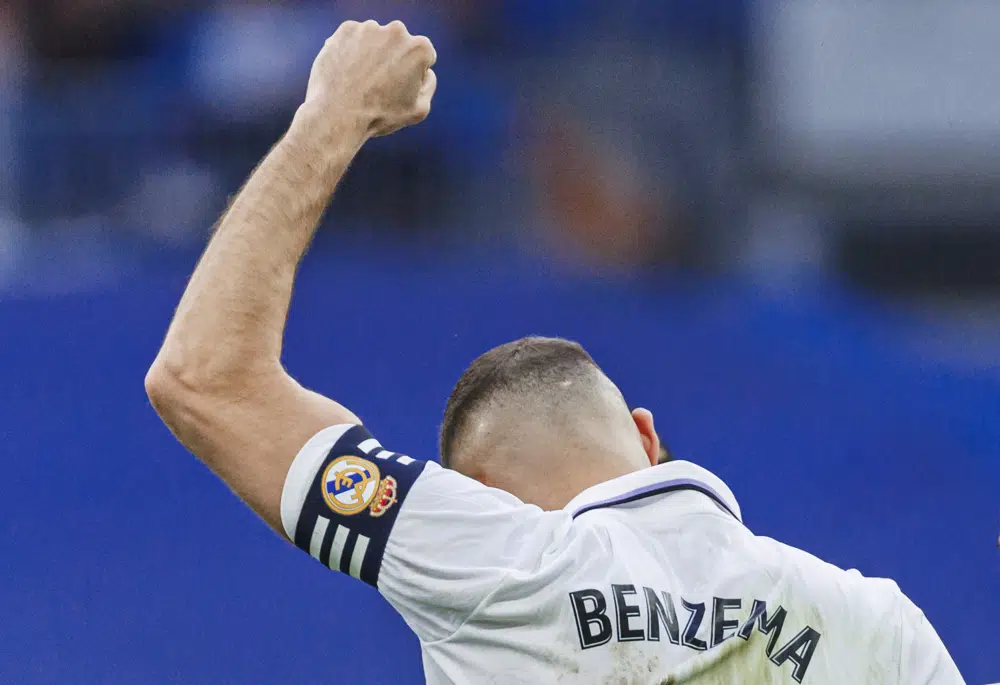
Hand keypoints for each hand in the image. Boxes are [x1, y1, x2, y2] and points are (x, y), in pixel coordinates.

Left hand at [303, 20, 436, 137]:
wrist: (338, 113)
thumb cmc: (380, 116)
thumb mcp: (418, 110)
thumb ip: (429, 86)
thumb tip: (426, 71)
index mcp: (419, 48)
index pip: (424, 56)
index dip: (414, 75)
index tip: (400, 89)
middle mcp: (397, 31)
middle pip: (399, 44)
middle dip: (393, 59)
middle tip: (379, 84)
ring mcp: (370, 28)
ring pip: (376, 40)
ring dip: (372, 54)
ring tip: (360, 80)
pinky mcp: (346, 30)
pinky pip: (354, 39)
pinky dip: (351, 51)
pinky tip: (347, 72)